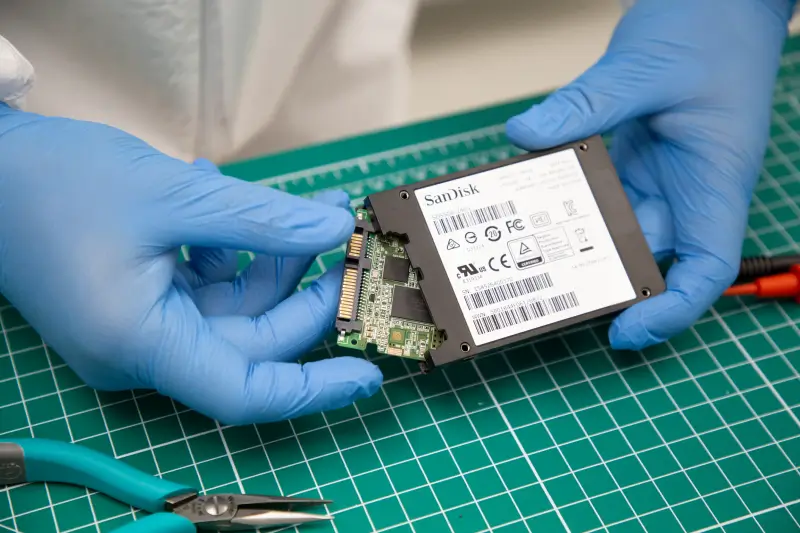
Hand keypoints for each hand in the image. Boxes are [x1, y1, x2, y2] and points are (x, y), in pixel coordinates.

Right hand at [0, 105, 381, 424]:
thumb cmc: (57, 182)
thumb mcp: (176, 197)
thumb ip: (263, 221)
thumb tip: (329, 233)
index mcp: (141, 341)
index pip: (245, 390)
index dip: (313, 388)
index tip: (367, 371)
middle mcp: (140, 347)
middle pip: (249, 339)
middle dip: (300, 287)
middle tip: (336, 233)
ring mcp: (138, 326)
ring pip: (231, 309)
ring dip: (269, 258)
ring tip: (295, 204)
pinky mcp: (136, 302)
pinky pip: (203, 289)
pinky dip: (228, 249)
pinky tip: (225, 201)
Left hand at [506, 0, 792, 348]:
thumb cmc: (710, 29)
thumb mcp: (644, 69)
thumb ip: (585, 106)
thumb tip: (526, 136)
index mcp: (712, 182)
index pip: (706, 267)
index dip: (671, 310)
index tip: (627, 330)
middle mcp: (687, 188)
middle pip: (648, 254)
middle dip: (601, 275)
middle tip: (545, 285)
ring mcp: (661, 174)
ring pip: (615, 224)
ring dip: (576, 236)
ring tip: (529, 246)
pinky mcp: (637, 157)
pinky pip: (599, 190)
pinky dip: (569, 198)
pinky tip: (535, 198)